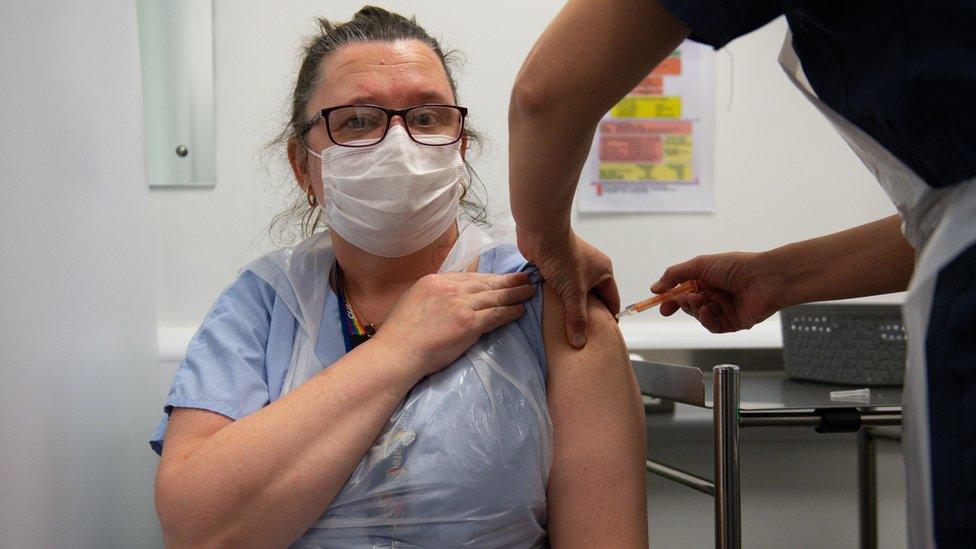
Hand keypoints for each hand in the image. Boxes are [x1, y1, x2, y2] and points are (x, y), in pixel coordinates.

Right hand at [373, 272, 534, 376]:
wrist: (398, 351)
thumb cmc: (400, 333)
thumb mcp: (414, 300)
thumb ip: (432, 295)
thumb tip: (445, 297)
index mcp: (435, 280)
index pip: (469, 277)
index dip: (488, 278)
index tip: (499, 279)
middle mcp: (450, 288)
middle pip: (485, 282)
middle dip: (507, 281)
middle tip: (524, 278)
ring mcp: (461, 305)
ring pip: (494, 296)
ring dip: (514, 294)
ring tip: (529, 291)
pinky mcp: (469, 323)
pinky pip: (495, 315)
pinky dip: (510, 311)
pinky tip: (520, 310)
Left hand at [518, 228, 619, 347]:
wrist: (540, 233)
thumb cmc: (563, 258)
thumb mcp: (574, 291)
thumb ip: (577, 317)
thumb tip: (580, 343)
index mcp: (603, 272)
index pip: (611, 300)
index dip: (608, 318)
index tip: (605, 336)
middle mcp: (591, 270)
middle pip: (593, 299)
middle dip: (588, 316)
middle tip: (584, 338)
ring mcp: (573, 269)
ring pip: (575, 295)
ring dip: (571, 309)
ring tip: (568, 330)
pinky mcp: (556, 269)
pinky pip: (561, 290)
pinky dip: (558, 301)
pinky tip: (553, 315)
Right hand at [650, 251, 785, 332]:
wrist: (765, 279)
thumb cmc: (736, 267)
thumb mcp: (699, 265)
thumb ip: (675, 275)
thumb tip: (656, 287)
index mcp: (708, 279)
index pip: (684, 291)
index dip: (670, 298)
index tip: (659, 303)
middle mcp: (716, 294)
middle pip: (689, 305)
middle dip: (682, 303)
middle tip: (680, 300)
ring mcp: (724, 310)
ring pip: (699, 316)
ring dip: (695, 309)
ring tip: (701, 300)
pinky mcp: (733, 323)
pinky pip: (713, 326)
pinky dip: (707, 319)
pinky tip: (709, 310)